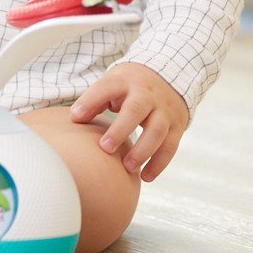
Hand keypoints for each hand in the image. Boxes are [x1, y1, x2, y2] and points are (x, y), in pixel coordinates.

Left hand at [70, 62, 187, 180]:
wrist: (170, 75)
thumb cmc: (130, 87)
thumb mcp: (113, 84)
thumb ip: (95, 100)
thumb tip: (75, 119)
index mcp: (126, 81)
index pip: (106, 88)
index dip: (90, 101)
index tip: (75, 118)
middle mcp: (147, 94)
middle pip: (136, 110)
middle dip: (120, 130)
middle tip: (105, 148)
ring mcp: (164, 110)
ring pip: (156, 131)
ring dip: (142, 151)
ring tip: (127, 167)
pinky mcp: (177, 125)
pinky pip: (170, 146)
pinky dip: (158, 164)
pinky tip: (145, 177)